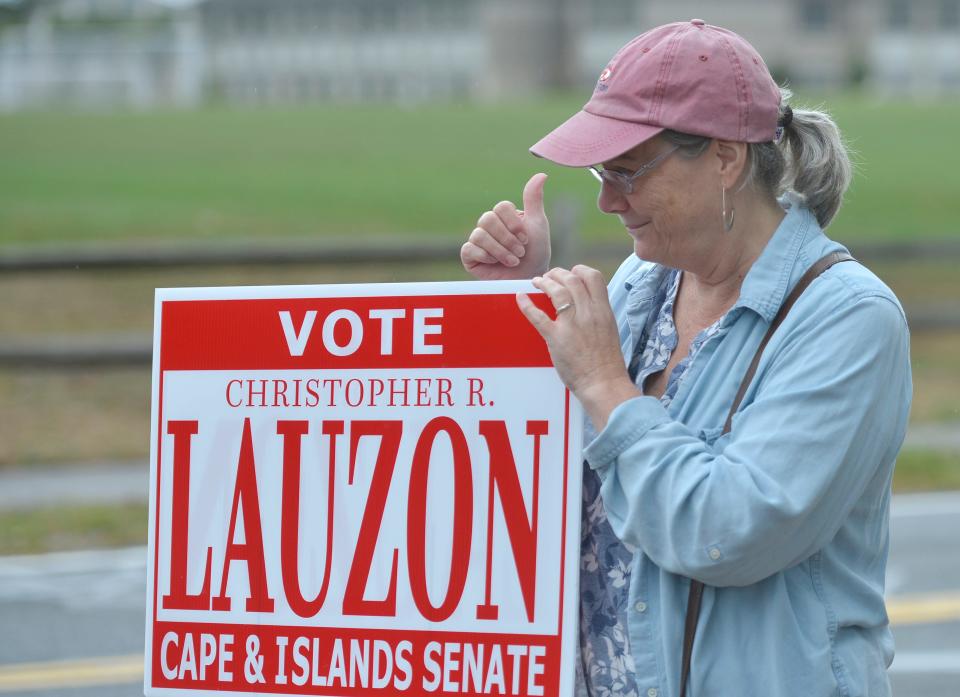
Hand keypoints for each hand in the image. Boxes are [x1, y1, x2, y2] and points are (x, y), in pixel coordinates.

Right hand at [461, 173, 550, 279]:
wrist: (528, 278)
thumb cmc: (535, 253)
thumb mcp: (537, 224)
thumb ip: (534, 200)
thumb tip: (541, 174)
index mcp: (503, 215)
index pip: (500, 207)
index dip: (514, 224)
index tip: (526, 238)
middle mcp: (488, 225)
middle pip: (488, 219)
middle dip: (507, 239)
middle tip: (520, 252)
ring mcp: (477, 240)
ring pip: (480, 235)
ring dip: (500, 251)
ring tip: (513, 261)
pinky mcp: (469, 256)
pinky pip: (469, 249)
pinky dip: (486, 257)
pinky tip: (495, 264)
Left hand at [517, 266, 640, 430]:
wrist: (603, 384)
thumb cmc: (607, 363)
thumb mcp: (609, 330)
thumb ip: (598, 315)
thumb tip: (588, 304)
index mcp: (603, 311)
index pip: (593, 277)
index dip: (580, 270)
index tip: (571, 272)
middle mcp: (588, 313)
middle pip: (572, 280)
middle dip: (558, 273)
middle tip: (549, 276)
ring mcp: (571, 325)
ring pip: (556, 291)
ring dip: (544, 282)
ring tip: (537, 282)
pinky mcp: (556, 338)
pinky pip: (538, 316)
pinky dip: (527, 304)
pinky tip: (520, 297)